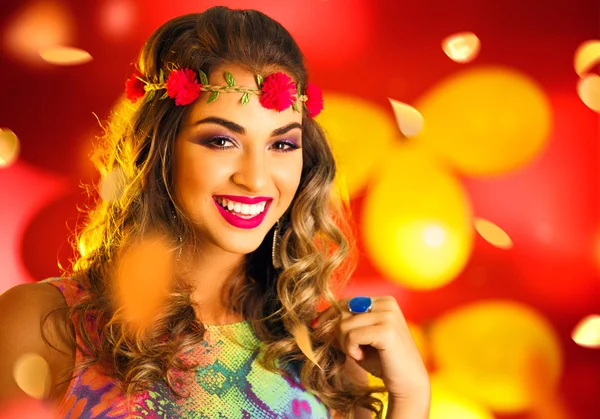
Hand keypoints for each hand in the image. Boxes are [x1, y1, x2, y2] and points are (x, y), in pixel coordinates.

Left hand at [313, 296, 429, 400]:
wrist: (408, 384)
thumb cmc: (382, 362)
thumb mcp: (360, 338)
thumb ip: (343, 326)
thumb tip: (316, 321)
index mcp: (382, 301)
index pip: (344, 302)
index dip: (328, 316)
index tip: (315, 328)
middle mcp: (386, 303)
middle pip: (342, 312)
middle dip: (337, 334)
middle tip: (349, 350)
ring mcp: (388, 315)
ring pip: (344, 325)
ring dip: (344, 344)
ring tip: (358, 354)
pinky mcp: (386, 330)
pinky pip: (351, 336)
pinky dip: (351, 349)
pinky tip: (361, 356)